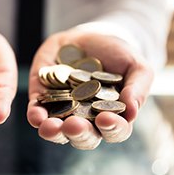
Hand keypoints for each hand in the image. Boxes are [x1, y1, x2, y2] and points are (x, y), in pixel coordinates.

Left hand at [27, 29, 153, 148]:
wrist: (89, 37)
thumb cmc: (117, 55)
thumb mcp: (135, 66)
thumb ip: (138, 88)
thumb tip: (131, 112)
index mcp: (111, 116)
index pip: (114, 131)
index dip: (112, 129)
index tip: (106, 119)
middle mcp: (86, 120)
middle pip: (83, 137)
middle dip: (79, 133)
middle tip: (75, 125)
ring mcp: (62, 111)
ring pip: (57, 131)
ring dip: (53, 132)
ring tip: (51, 127)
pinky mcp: (42, 99)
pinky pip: (37, 113)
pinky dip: (35, 116)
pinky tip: (36, 116)